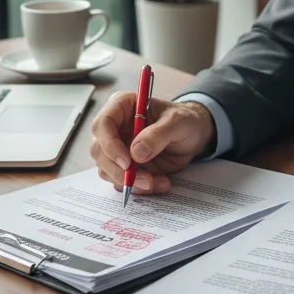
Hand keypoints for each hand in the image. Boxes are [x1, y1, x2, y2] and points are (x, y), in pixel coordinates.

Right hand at [89, 93, 215, 195]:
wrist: (193, 136)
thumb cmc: (184, 120)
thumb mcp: (178, 122)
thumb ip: (158, 134)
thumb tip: (136, 153)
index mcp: (122, 106)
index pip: (102, 124)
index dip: (110, 144)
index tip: (127, 162)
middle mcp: (115, 127)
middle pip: (99, 151)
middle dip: (119, 170)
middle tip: (145, 179)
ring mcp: (117, 147)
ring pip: (106, 170)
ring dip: (130, 181)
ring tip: (157, 181)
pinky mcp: (124, 166)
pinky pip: (120, 181)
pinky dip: (138, 187)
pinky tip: (160, 182)